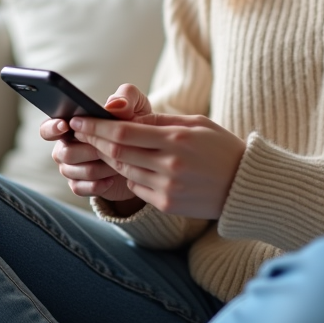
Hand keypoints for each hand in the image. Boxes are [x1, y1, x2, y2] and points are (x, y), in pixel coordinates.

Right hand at [41, 84, 150, 213]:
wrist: (146, 156)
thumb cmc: (136, 125)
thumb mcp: (136, 106)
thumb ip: (125, 97)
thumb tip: (114, 105)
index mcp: (72, 125)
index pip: (48, 127)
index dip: (52, 127)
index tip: (66, 125)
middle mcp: (66, 146)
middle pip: (63, 152)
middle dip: (87, 149)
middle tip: (109, 147)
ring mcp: (71, 167)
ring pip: (72, 170)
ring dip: (97, 167)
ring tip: (118, 163)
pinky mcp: (80, 185)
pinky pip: (78, 188)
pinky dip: (96, 184)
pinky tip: (111, 179)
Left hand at [68, 110, 245, 219]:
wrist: (245, 186)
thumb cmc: (221, 148)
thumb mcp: (196, 124)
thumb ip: (160, 121)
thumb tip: (126, 118)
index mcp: (176, 140)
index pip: (123, 133)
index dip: (95, 126)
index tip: (78, 119)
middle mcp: (170, 165)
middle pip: (117, 153)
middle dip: (94, 140)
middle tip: (79, 130)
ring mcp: (168, 187)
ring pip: (123, 171)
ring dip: (109, 158)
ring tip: (101, 146)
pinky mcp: (167, 204)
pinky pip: (136, 187)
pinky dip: (129, 175)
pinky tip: (131, 166)